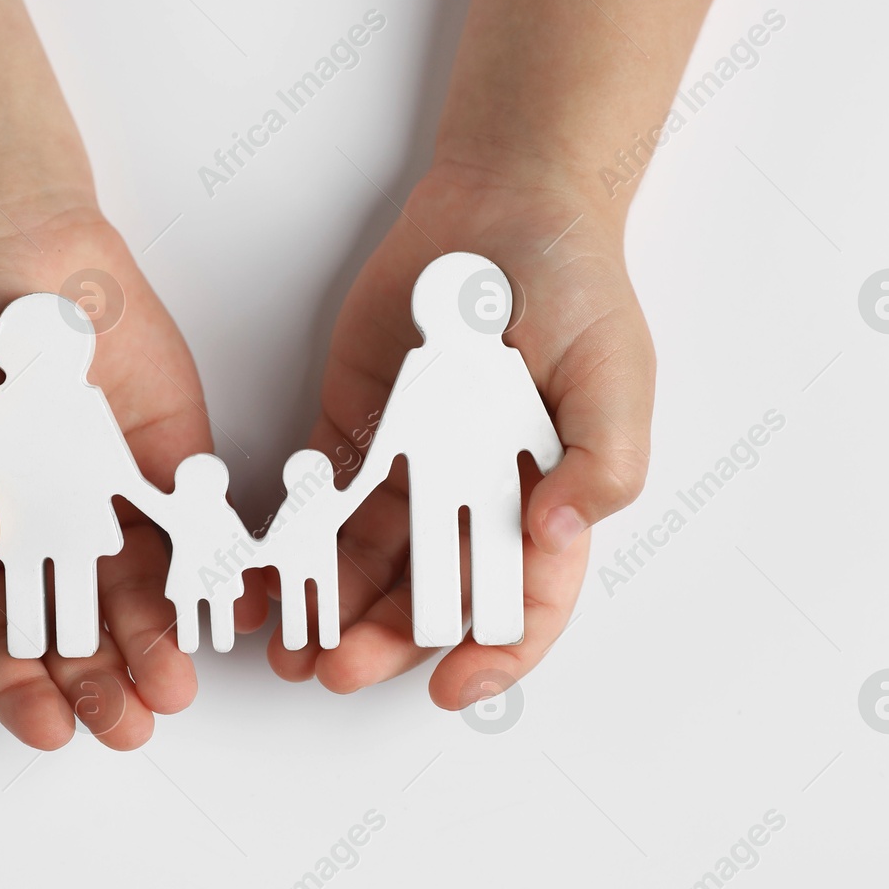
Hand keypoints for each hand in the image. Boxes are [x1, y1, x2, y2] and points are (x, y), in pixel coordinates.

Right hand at [0, 203, 266, 749]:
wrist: (18, 250)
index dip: (19, 689)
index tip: (49, 731)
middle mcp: (54, 535)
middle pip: (79, 631)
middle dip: (102, 684)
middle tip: (129, 723)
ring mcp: (117, 504)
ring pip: (145, 595)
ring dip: (161, 646)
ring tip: (175, 686)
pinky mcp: (174, 465)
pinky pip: (201, 529)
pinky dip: (221, 572)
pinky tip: (234, 610)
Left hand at [267, 162, 653, 707]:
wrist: (505, 202)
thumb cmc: (578, 285)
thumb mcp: (617, 374)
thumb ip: (604, 462)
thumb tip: (558, 532)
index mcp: (547, 499)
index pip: (526, 601)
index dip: (496, 653)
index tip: (454, 686)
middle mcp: (474, 498)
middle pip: (430, 594)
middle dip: (387, 641)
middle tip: (339, 669)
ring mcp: (411, 469)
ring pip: (368, 562)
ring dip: (332, 610)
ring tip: (293, 650)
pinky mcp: (354, 433)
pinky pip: (320, 502)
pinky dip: (296, 542)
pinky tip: (272, 575)